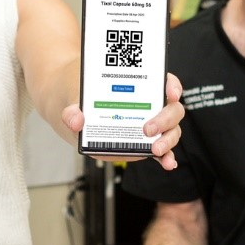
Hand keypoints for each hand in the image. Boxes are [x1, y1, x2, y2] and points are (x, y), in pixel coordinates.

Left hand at [60, 72, 185, 170]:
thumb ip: (72, 111)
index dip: (171, 85)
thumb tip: (76, 121)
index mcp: (138, 87)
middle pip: (171, 109)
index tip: (170, 93)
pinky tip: (167, 163)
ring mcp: (150, 125)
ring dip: (167, 141)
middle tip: (147, 129)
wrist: (77, 115)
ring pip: (171, 130)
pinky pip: (161, 150)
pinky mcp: (145, 143)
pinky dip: (166, 157)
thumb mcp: (75, 102)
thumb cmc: (82, 100)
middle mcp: (149, 105)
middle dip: (164, 119)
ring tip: (155, 150)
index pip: (163, 81)